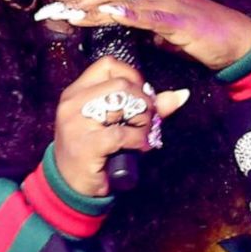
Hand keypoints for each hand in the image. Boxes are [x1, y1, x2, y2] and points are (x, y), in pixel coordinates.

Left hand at [36, 0, 250, 70]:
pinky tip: (109, 14)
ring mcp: (167, 1)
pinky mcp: (178, 20)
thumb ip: (143, 25)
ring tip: (67, 11)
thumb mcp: (164, 29)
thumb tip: (123, 28)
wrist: (237, 40)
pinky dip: (128, 14)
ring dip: (91, 5)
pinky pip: (149, 15)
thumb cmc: (202, 35)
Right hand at [54, 56, 191, 197]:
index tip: (140, 97)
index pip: (108, 65)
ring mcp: (76, 123)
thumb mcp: (113, 123)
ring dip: (144, 121)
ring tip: (143, 133)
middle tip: (146, 120)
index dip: (132, 76)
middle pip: (121, 84)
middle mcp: (73, 103)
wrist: (70, 186)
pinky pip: (124, 134)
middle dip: (144, 102)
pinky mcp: (86, 145)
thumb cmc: (93, 151)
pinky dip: (139, 140)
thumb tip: (180, 95)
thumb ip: (144, 106)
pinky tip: (140, 146)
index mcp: (76, 92)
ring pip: (125, 104)